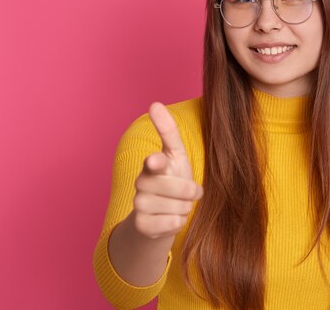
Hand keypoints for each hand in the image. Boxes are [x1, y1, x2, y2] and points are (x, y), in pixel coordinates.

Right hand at [132, 102, 202, 238]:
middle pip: (178, 189)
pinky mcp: (141, 225)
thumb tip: (154, 103)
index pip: (154, 162)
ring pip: (178, 208)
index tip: (157, 160)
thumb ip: (168, 132)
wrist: (159, 215)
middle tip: (190, 193)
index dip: (157, 163)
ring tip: (178, 205)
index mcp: (153, 164)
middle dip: (191, 192)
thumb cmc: (172, 179)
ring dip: (185, 208)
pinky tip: (170, 218)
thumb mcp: (175, 155)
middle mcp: (142, 183)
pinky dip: (178, 222)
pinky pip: (172, 224)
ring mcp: (139, 205)